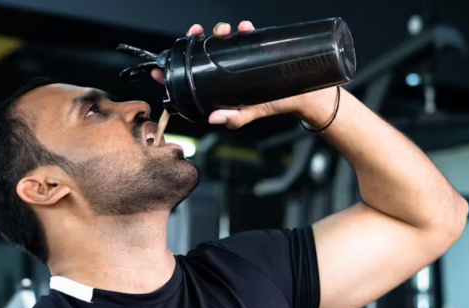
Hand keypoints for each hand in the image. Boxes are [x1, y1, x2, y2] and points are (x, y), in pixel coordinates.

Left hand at [150, 21, 340, 128]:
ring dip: (220, 30)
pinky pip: (247, 35)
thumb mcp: (252, 113)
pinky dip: (243, 29)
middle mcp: (228, 69)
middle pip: (205, 51)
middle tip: (197, 35)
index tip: (161, 68)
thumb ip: (235, 117)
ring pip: (223, 39)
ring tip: (224, 31)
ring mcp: (242, 57)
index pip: (192, 75)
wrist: (307, 97)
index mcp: (220, 85)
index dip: (175, 70)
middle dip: (198, 39)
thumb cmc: (277, 104)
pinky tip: (244, 29)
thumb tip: (215, 118)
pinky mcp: (257, 48)